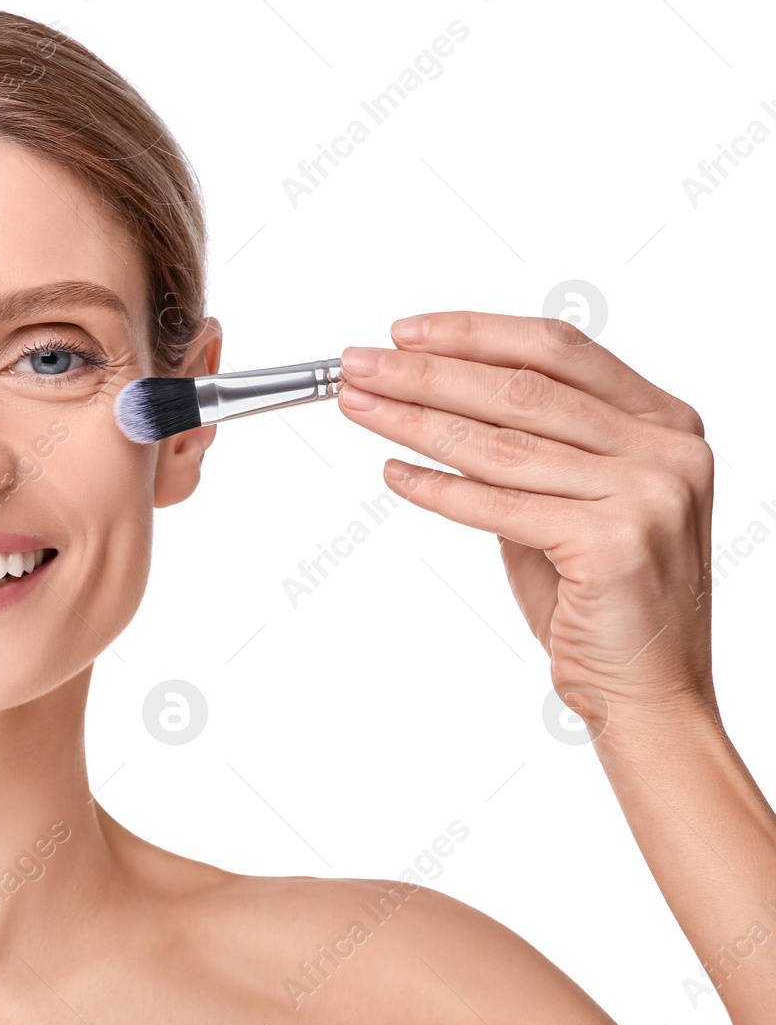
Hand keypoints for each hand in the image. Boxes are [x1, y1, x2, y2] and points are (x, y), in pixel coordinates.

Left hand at [336, 312, 716, 734]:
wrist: (649, 692)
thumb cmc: (604, 601)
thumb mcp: (573, 504)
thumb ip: (529, 449)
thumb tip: (439, 396)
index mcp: (664, 423)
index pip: (558, 350)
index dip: (474, 334)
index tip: (404, 332)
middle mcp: (666, 451)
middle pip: (521, 389)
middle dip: (426, 372)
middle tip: (359, 365)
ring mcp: (647, 496)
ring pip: (501, 443)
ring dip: (415, 420)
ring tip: (360, 408)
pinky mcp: (613, 544)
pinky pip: (498, 505)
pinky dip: (437, 487)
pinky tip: (394, 472)